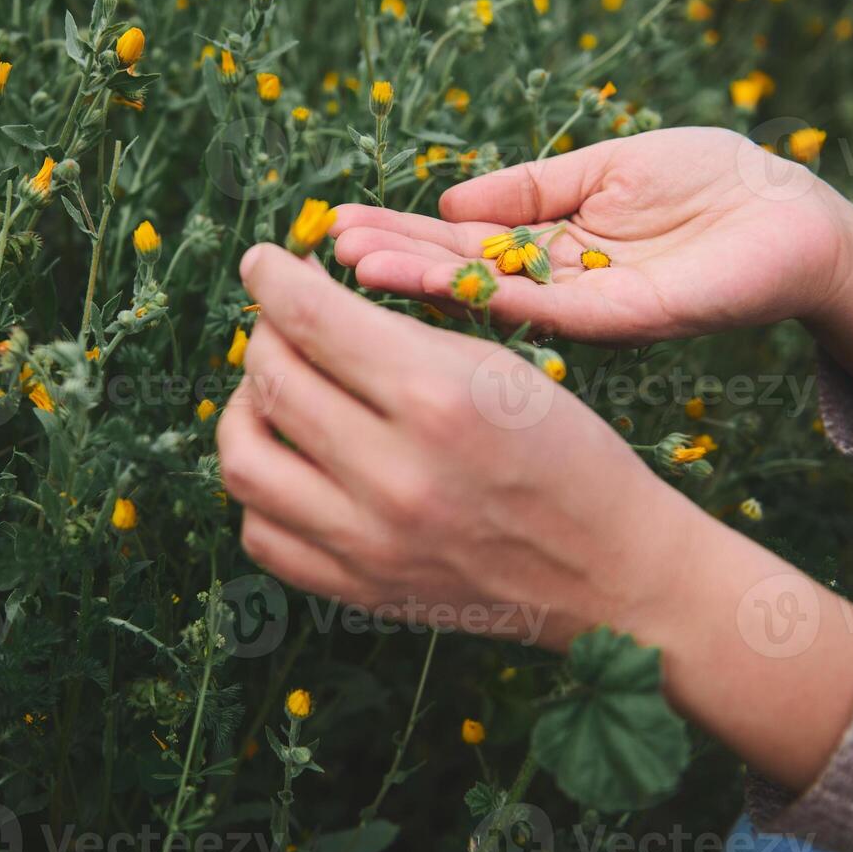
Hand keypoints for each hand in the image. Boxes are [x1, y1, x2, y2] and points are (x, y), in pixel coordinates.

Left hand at [218, 243, 707, 649]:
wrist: (608, 572)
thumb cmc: (566, 453)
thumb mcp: (498, 368)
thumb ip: (399, 334)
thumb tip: (307, 303)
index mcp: (438, 400)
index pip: (311, 319)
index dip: (271, 277)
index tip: (263, 262)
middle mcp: (393, 475)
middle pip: (272, 380)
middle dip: (266, 333)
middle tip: (284, 323)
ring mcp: (368, 543)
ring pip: (244, 462)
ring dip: (246, 411)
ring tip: (276, 393)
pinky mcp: (358, 590)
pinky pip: (261, 534)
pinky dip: (262, 491)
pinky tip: (292, 462)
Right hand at [332, 127, 852, 343]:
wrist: (797, 217)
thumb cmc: (713, 182)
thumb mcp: (606, 166)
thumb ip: (531, 186)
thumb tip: (449, 197)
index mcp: (550, 247)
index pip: (460, 241)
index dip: (403, 233)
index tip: (342, 225)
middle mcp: (554, 284)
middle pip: (458, 273)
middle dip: (393, 261)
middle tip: (326, 251)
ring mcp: (580, 306)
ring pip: (483, 297)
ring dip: (418, 283)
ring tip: (354, 267)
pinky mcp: (615, 318)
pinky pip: (535, 305)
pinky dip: (478, 292)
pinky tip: (428, 279)